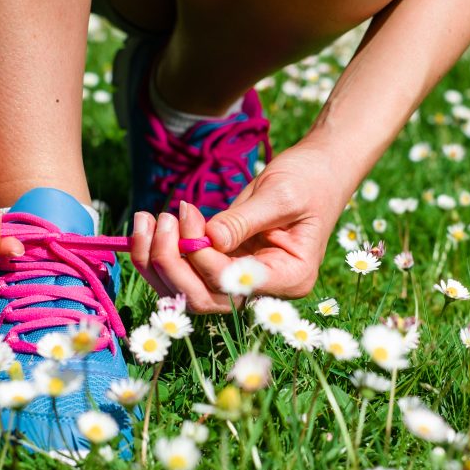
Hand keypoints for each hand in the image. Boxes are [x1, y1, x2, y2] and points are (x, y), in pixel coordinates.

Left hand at [129, 145, 349, 312]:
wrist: (320, 171)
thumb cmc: (309, 180)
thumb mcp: (279, 194)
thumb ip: (243, 220)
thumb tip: (206, 239)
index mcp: (290, 277)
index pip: (233, 285)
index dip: (202, 258)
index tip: (188, 214)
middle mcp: (264, 290)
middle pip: (204, 299)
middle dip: (172, 264)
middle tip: (163, 219)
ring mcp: (243, 281)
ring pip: (188, 293)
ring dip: (158, 262)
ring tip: (148, 219)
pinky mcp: (225, 266)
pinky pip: (187, 274)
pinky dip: (161, 255)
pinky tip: (149, 226)